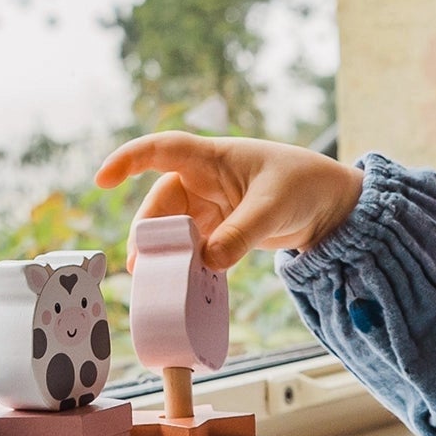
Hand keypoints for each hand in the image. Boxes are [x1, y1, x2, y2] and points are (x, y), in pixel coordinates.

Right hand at [95, 133, 364, 270]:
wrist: (333, 205)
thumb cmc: (305, 186)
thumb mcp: (273, 208)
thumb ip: (240, 234)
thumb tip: (207, 261)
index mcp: (214, 158)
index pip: (163, 150)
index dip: (129, 160)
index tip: (102, 180)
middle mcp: (206, 180)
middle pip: (161, 203)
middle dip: (149, 232)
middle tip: (141, 266)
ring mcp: (212, 206)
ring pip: (174, 229)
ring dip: (164, 253)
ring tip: (155, 282)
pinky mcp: (222, 229)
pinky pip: (194, 246)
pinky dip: (186, 264)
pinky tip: (182, 285)